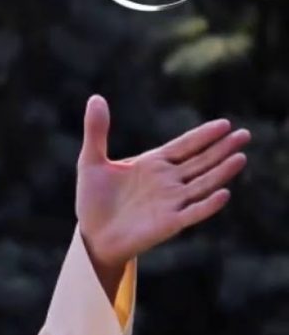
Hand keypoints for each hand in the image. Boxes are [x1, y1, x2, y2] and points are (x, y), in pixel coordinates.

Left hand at [75, 95, 249, 270]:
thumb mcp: (91, 162)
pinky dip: (207, 205)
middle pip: (200, 162)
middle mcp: (167, 181)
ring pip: (202, 184)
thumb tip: (95, 97)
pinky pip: (192, 213)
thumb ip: (97, 131)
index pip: (184, 146)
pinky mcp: (168, 223)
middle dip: (221, 149)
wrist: (92, 236)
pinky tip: (223, 193)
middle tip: (244, 134)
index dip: (203, 135)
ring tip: (240, 157)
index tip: (224, 124)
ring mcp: (170, 202)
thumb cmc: (94, 200)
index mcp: (153, 164)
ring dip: (221, 173)